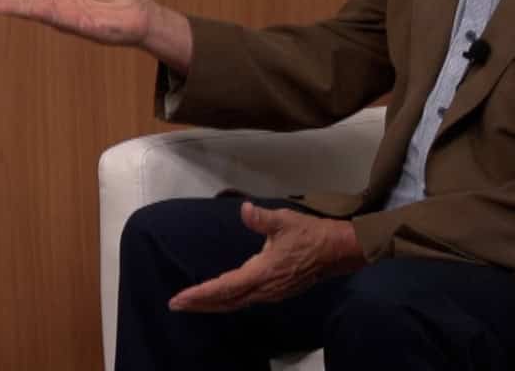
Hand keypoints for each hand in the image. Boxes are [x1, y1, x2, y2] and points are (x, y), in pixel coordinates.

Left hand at [169, 203, 365, 311]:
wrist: (337, 251)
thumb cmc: (310, 234)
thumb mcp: (284, 221)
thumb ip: (261, 218)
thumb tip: (245, 210)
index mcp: (262, 273)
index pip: (224, 287)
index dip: (201, 294)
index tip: (180, 298)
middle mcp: (264, 289)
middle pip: (226, 301)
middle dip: (200, 304)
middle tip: (176, 304)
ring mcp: (271, 293)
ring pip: (235, 303)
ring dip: (213, 304)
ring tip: (192, 303)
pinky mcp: (276, 291)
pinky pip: (245, 300)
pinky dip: (227, 301)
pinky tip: (221, 298)